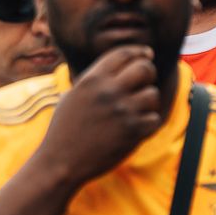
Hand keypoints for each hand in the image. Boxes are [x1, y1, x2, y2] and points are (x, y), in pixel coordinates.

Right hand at [35, 45, 161, 185]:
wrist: (61, 163)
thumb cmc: (64, 129)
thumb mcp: (73, 95)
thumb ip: (93, 79)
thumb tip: (114, 65)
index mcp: (92, 79)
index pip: (123, 53)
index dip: (138, 51)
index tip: (147, 54)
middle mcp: (109, 91)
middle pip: (144, 68)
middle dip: (148, 72)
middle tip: (145, 81)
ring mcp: (122, 111)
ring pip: (153, 94)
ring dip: (148, 101)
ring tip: (138, 108)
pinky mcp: (132, 132)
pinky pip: (154, 118)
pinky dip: (149, 122)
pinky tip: (138, 126)